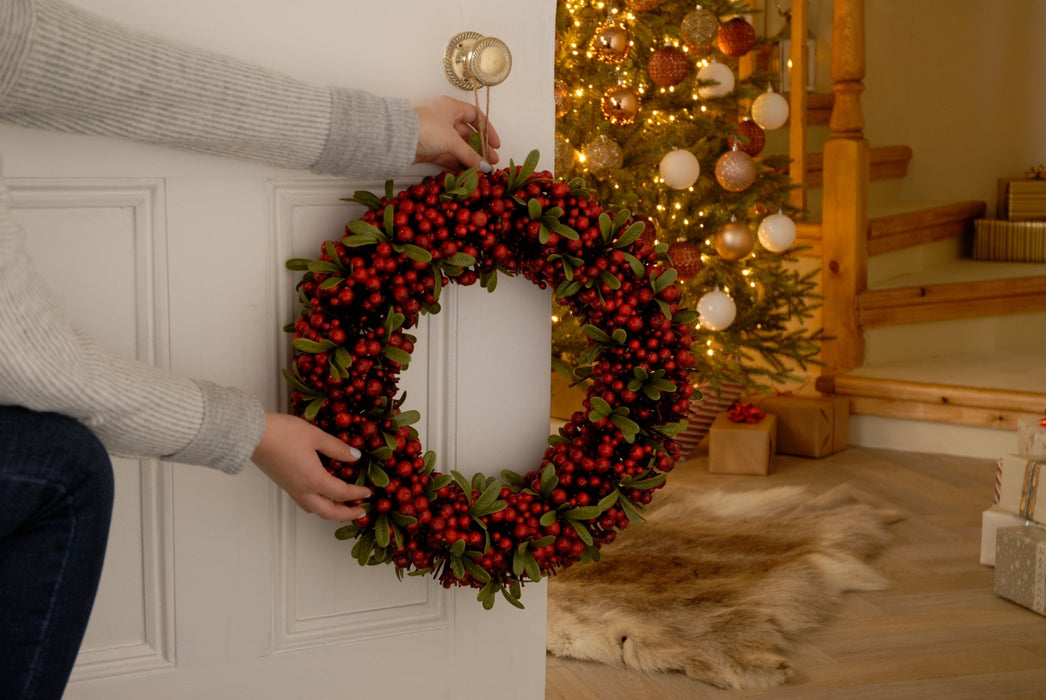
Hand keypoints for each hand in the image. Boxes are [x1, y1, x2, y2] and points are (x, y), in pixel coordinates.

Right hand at [251, 412, 370, 520]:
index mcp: (313, 480)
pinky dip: (318, 504)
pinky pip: (304, 502)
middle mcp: (302, 490)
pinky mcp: (284, 484)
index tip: (368, 492)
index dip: (357, 494)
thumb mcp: (316, 436)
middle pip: (328, 512)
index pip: (342, 493)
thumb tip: (355, 456)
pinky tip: (321, 494)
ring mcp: (291, 489)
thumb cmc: (282, 433)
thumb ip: (337, 448)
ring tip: (343, 506)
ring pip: (314, 510)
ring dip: (331, 512)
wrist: (252, 435)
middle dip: (346, 514)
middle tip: (360, 511)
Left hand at [413, 95, 500, 170]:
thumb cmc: (426, 128)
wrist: (397, 138)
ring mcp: (437, 134)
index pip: (476, 116)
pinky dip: (458, 163)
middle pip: (468, 133)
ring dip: (470, 158)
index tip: (496, 144)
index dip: (487, 130)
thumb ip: (471, 155)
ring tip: (481, 170)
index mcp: (451, 107)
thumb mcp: (452, 141)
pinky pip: (448, 156)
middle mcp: (445, 118)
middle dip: (480, 148)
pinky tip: (467, 172)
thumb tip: (486, 167)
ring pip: (458, 146)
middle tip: (491, 162)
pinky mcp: (430, 149)